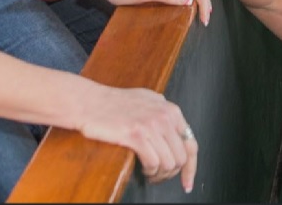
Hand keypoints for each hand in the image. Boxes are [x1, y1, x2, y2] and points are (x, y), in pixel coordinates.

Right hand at [79, 85, 198, 191]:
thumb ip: (163, 111)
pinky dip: (149, 171)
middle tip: (158, 177)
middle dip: (170, 173)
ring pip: (168, 163)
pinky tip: (142, 169)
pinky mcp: (136, 135)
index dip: (191, 168)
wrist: (90, 102)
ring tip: (148, 174)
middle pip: (181, 158)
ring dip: (158, 175)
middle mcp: (165, 117)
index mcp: (171, 110)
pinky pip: (153, 163)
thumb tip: (176, 127)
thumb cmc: (115, 103)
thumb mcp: (147, 99)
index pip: (191, 144)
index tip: (187, 182)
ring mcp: (151, 125)